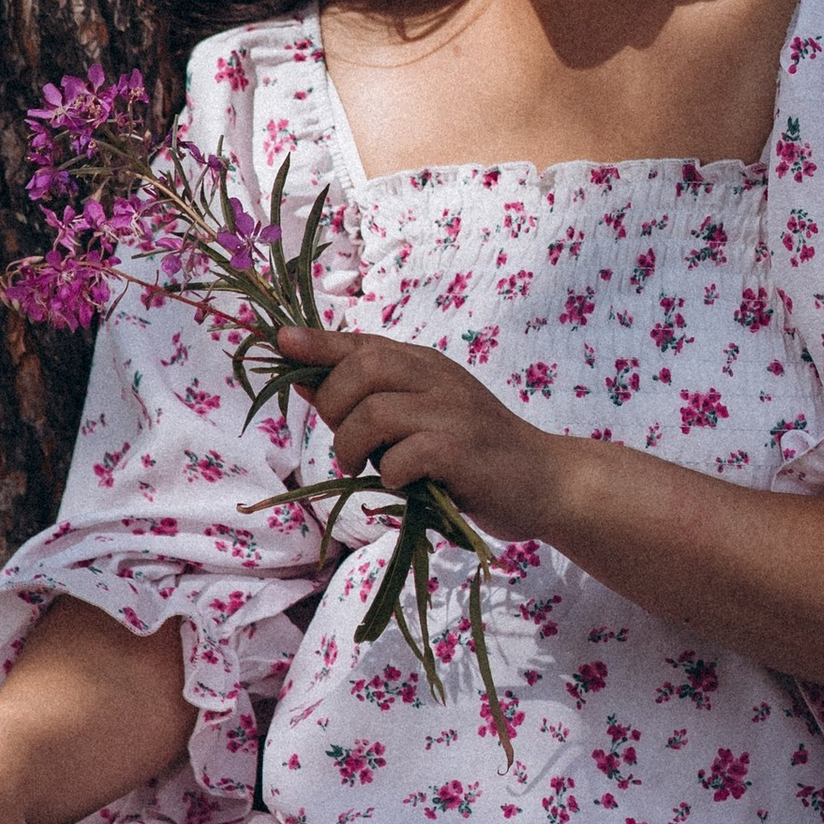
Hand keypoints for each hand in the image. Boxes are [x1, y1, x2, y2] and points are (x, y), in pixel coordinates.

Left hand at [276, 325, 569, 549]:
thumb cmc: (472, 454)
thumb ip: (365, 400)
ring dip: (353, 448)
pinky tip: (405, 484)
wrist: (543, 480)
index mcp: (425, 365)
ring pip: (374, 414)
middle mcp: (438, 378)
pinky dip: (390, 476)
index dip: (317, 341)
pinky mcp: (462, 449)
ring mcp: (453, 411)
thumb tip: (301, 378)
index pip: (362, 343)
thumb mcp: (419, 417)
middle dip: (333, 407)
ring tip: (363, 469)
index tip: (279, 339)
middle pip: (362, 369)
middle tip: (344, 445)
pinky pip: (403, 457)